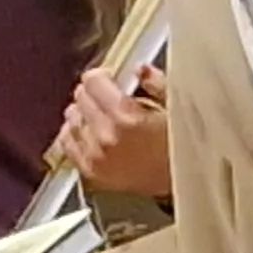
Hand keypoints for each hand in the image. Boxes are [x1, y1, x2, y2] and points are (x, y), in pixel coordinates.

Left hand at [60, 66, 171, 197]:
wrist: (185, 183)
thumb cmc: (184, 147)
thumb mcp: (177, 107)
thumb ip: (156, 83)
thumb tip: (139, 70)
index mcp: (126, 117)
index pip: (93, 82)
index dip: (102, 76)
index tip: (110, 78)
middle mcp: (106, 137)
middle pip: (80, 98)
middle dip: (94, 93)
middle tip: (108, 96)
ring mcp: (96, 157)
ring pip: (72, 119)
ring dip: (83, 112)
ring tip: (100, 114)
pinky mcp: (93, 173)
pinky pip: (67, 144)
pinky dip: (74, 133)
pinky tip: (87, 130)